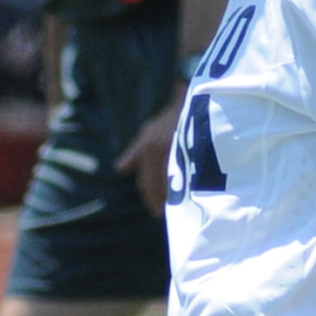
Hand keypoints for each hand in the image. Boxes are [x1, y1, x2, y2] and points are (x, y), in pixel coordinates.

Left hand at [115, 96, 181, 217]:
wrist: (193, 102)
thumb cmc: (167, 120)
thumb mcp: (148, 133)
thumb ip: (134, 153)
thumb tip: (119, 170)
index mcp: (149, 148)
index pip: (147, 182)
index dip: (150, 199)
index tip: (155, 211)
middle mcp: (162, 149)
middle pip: (160, 185)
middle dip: (162, 201)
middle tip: (166, 213)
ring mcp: (179, 148)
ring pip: (175, 181)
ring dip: (175, 197)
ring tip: (178, 208)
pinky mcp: (196, 149)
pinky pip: (192, 173)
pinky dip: (190, 186)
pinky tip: (192, 194)